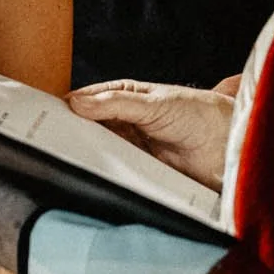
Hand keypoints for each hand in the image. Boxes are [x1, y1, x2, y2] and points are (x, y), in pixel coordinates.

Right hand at [67, 80, 233, 191]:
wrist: (227, 144)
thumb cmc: (197, 112)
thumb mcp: (153, 103)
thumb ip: (115, 103)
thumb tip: (77, 102)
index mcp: (122, 96)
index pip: (85, 100)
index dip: (66, 108)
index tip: (46, 117)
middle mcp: (123, 121)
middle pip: (88, 128)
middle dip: (72, 134)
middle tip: (52, 142)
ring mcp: (130, 146)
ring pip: (99, 151)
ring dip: (88, 155)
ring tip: (69, 161)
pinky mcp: (139, 170)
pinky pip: (116, 172)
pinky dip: (106, 174)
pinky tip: (96, 176)